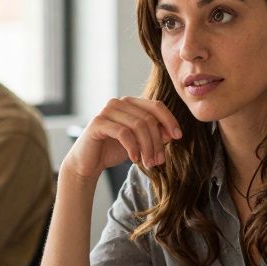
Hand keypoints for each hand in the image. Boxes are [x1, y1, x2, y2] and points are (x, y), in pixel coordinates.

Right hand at [61, 96, 181, 180]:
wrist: (88, 163)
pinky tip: (135, 159)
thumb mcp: (140, 142)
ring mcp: (107, 110)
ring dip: (147, 147)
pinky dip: (133, 148)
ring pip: (138, 125)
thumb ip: (155, 135)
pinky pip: (123, 133)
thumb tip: (171, 133)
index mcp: (131, 103)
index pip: (156, 106)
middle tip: (159, 161)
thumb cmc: (115, 150)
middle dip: (157, 141)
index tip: (178, 137)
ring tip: (149, 163)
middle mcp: (119, 102)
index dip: (170, 120)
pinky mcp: (98, 122)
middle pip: (148, 118)